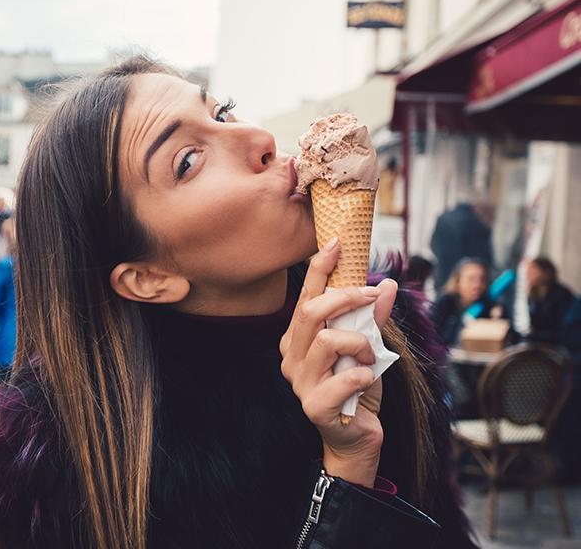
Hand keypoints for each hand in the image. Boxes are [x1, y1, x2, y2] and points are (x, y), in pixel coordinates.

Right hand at [280, 238, 397, 485]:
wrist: (356, 437)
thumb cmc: (357, 386)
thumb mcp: (368, 345)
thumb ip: (374, 317)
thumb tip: (388, 284)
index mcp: (298, 338)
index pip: (306, 296)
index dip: (320, 268)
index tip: (337, 243)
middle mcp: (291, 356)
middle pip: (311, 312)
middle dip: (347, 297)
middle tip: (373, 296)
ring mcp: (299, 382)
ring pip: (328, 341)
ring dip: (360, 342)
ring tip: (370, 355)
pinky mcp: (314, 406)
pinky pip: (344, 378)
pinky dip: (364, 374)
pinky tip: (367, 381)